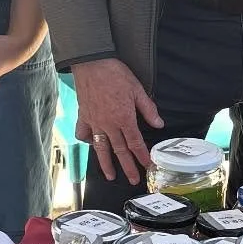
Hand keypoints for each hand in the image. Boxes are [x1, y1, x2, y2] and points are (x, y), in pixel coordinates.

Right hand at [73, 57, 161, 183]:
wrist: (91, 63)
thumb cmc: (115, 74)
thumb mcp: (137, 89)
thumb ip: (148, 109)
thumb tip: (159, 124)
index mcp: (124, 118)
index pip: (135, 143)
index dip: (142, 156)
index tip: (148, 166)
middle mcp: (108, 124)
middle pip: (119, 150)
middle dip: (128, 167)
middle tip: (134, 180)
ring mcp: (94, 122)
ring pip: (100, 148)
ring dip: (106, 164)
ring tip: (110, 176)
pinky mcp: (83, 116)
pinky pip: (83, 133)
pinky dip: (87, 141)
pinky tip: (91, 144)